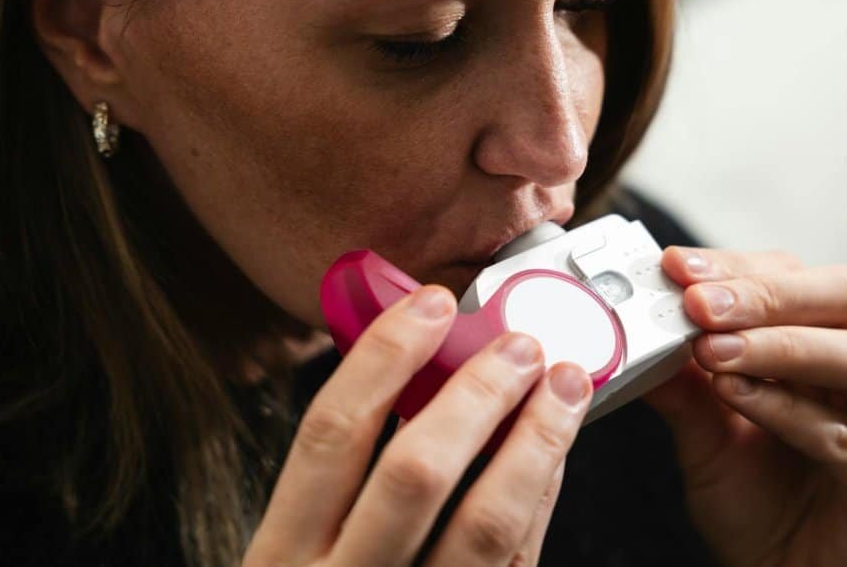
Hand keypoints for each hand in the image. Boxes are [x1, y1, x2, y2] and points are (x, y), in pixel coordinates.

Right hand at [242, 286, 592, 565]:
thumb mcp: (297, 554)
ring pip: (485, 523)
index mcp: (282, 557)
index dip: (382, 360)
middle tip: (518, 341)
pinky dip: (541, 497)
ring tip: (564, 381)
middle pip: (414, 472)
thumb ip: (337, 486)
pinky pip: (516, 561)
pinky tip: (555, 449)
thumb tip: (404, 373)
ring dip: (534, 441)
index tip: (427, 305)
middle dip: (474, 394)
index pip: (329, 436)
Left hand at [644, 248, 846, 566]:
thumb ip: (682, 382)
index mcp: (837, 343)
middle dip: (767, 293)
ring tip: (712, 348)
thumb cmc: (757, 501)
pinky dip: (788, 410)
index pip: (798, 277)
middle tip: (698, 301)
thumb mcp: (704, 431)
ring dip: (781, 346)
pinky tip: (734, 396)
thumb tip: (636, 328)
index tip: (676, 265)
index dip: (737, 265)